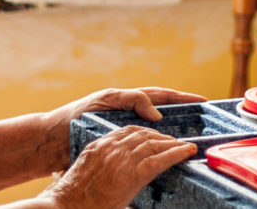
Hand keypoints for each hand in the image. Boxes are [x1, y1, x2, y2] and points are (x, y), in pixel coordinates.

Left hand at [35, 87, 205, 172]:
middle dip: (184, 117)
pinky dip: (157, 153)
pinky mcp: (119, 149)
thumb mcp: (104, 100)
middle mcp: (129, 115)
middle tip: (204, 124)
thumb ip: (132, 100)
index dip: (183, 98)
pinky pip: (144, 150)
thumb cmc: (75, 117)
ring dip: (173, 137)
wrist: (52, 141)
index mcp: (127, 101)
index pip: (162, 97)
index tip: (203, 101)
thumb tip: (158, 113)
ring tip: (190, 143)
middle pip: (164, 115)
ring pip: (156, 133)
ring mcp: (125, 132)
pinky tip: (166, 159)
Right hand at [42, 125, 196, 208]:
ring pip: (153, 144)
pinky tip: (187, 151)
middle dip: (161, 137)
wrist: (67, 205)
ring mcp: (122, 159)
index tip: (154, 136)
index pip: (127, 132)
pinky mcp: (132, 174)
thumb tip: (108, 173)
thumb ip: (100, 166)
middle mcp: (112, 148)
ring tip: (183, 146)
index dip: (144, 132)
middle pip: (143, 134)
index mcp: (99, 146)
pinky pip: (159, 160)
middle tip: (174, 141)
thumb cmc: (73, 196)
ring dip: (172, 144)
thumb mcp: (85, 173)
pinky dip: (176, 154)